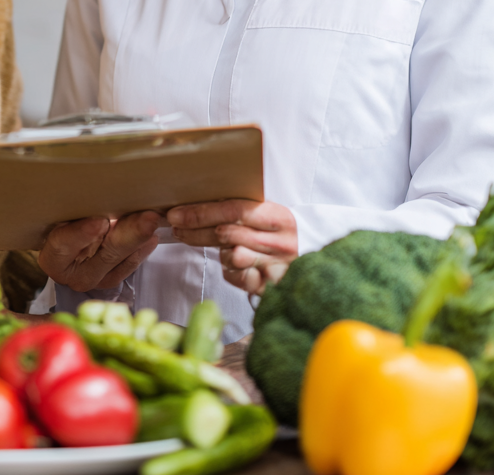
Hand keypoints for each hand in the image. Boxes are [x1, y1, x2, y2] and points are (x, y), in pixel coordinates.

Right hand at [38, 211, 160, 292]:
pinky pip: (129, 266)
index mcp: (53, 257)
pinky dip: (141, 250)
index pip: (64, 244)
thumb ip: (74, 211)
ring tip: (154, 221)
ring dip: (140, 239)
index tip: (100, 221)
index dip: (82, 233)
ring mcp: (95, 279)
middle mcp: (73, 275)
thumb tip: (98, 194)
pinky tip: (152, 236)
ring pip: (120, 258)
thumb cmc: (59, 225)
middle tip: (147, 219)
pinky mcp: (110, 280)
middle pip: (103, 253)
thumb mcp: (60, 217)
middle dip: (129, 234)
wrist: (64, 245)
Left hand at [167, 199, 297, 295]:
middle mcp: (280, 242)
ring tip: (225, 247)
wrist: (317, 255)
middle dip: (195, 231)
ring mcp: (277, 266)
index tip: (176, 214)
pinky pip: (239, 278)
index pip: (233, 210)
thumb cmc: (283, 233)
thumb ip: (242, 210)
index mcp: (278, 216)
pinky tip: (238, 265)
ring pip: (231, 257)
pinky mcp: (273, 287)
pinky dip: (232, 272)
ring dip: (221, 252)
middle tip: (176, 227)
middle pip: (226, 233)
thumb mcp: (269, 214)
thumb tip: (195, 205)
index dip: (200, 212)